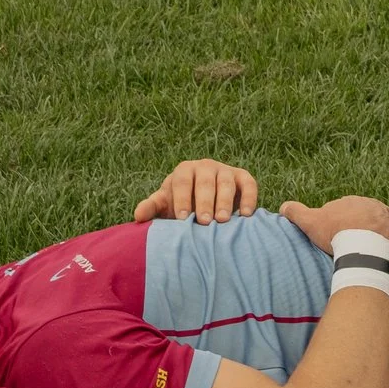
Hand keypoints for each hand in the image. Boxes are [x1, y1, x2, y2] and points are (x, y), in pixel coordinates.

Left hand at [133, 159, 259, 224]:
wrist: (205, 200)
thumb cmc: (182, 204)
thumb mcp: (166, 204)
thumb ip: (152, 207)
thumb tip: (138, 215)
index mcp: (184, 170)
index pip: (182, 181)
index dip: (181, 198)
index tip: (181, 218)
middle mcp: (205, 166)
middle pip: (205, 181)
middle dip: (205, 201)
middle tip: (204, 221)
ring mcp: (225, 170)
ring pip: (226, 182)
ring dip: (225, 201)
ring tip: (222, 221)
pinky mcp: (243, 177)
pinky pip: (249, 184)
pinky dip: (250, 198)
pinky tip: (247, 215)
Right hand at [279, 196, 388, 259]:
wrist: (361, 246)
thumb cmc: (336, 234)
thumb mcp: (310, 223)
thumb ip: (296, 212)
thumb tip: (282, 206)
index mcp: (351, 202)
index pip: (348, 210)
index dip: (344, 222)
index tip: (341, 235)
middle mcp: (372, 205)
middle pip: (368, 215)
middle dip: (364, 224)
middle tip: (358, 241)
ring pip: (386, 220)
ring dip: (384, 227)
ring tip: (379, 242)